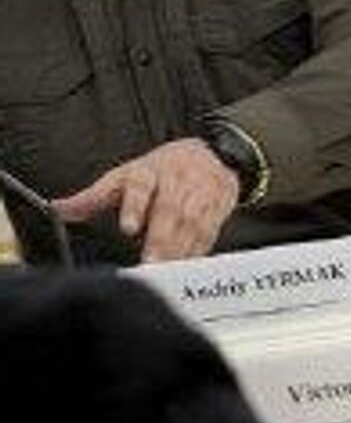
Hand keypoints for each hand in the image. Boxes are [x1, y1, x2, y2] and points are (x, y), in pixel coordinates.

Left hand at [54, 137, 240, 261]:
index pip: (141, 187)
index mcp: (149, 171)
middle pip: (170, 210)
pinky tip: (186, 261)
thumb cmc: (163, 170)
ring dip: (179, 247)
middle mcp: (177, 180)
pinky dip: (198, 248)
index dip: (135, 207)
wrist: (213, 154)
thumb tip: (59, 209)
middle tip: (149, 263)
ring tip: (164, 267)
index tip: (128, 228)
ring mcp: (202, 193)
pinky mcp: (219, 207)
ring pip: (193, 222)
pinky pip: (210, 230)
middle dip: (160, 239)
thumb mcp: (125, 177)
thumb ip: (93, 198)